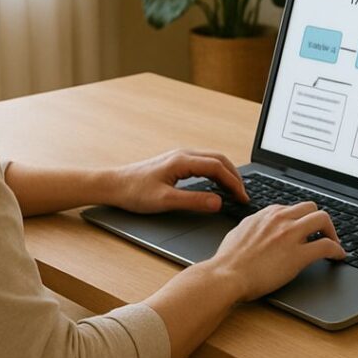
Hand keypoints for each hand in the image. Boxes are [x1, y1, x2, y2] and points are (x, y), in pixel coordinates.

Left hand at [111, 148, 249, 213]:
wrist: (114, 185)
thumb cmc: (134, 192)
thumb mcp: (165, 201)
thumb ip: (193, 201)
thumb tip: (218, 202)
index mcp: (182, 161)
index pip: (217, 167)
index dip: (234, 182)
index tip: (243, 197)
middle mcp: (183, 155)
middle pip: (219, 159)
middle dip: (234, 176)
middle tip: (243, 195)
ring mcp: (179, 157)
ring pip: (212, 160)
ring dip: (226, 173)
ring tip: (235, 191)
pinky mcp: (176, 163)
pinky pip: (203, 163)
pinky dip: (216, 173)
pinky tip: (217, 185)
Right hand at [206, 201, 345, 301]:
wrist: (227, 275)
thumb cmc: (228, 260)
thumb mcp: (239, 232)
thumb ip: (253, 226)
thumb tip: (257, 229)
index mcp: (266, 214)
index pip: (292, 208)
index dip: (301, 219)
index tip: (305, 228)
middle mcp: (280, 219)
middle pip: (311, 207)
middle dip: (319, 220)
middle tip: (323, 234)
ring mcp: (290, 235)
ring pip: (323, 219)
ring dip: (332, 231)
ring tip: (334, 243)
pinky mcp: (298, 255)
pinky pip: (327, 246)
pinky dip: (337, 250)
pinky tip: (338, 256)